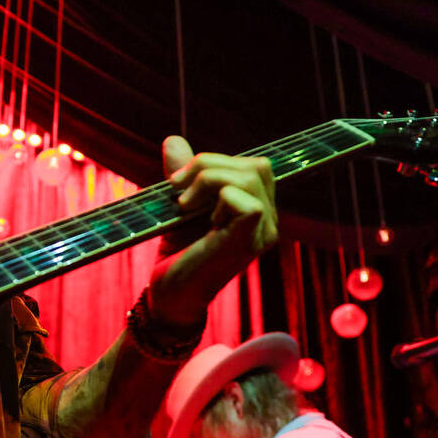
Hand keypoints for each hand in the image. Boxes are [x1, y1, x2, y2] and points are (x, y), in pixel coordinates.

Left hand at [147, 136, 277, 326]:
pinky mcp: (250, 241)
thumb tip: (173, 139)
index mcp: (257, 211)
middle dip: (209, 163)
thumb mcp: (180, 207)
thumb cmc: (177, 257)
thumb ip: (184, 175)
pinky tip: (194, 217)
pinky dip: (215, 196)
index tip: (178, 181)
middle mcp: (268, 221)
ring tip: (182, 203)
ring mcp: (263, 232)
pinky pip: (245, 199)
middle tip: (175, 186)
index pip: (254, 167)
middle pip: (257, 165)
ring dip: (207, 178)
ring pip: (251, 176)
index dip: (216, 162)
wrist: (168, 297)